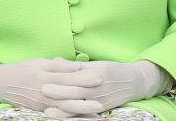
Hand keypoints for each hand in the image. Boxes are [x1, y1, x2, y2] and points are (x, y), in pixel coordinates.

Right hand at [0, 58, 102, 113]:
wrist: (1, 84)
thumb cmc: (22, 69)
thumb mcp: (39, 63)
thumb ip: (58, 66)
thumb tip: (78, 66)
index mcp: (44, 77)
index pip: (68, 77)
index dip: (84, 77)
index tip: (99, 76)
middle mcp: (44, 92)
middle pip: (68, 96)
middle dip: (86, 98)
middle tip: (102, 98)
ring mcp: (42, 104)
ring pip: (65, 109)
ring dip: (81, 111)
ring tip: (97, 111)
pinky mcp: (40, 112)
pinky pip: (58, 116)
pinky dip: (70, 117)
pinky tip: (82, 118)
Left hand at [42, 60, 171, 113]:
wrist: (133, 82)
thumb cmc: (111, 70)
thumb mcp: (95, 64)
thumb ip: (74, 65)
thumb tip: (54, 61)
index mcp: (94, 74)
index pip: (74, 77)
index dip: (59, 79)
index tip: (44, 79)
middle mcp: (97, 88)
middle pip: (75, 92)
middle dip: (59, 93)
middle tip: (42, 91)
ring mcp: (99, 100)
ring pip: (79, 106)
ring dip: (63, 110)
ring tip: (48, 112)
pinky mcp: (101, 109)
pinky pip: (86, 114)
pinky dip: (74, 117)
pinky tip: (63, 118)